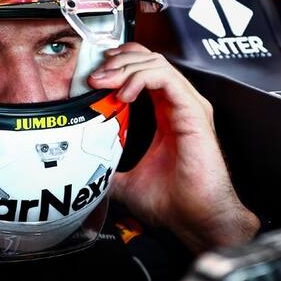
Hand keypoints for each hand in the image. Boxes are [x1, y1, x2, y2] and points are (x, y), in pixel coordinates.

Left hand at [88, 44, 258, 252]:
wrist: (196, 220)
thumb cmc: (174, 202)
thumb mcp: (127, 181)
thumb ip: (109, 168)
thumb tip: (83, 170)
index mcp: (168, 114)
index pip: (146, 71)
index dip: (121, 63)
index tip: (97, 73)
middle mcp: (180, 105)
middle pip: (149, 60)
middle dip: (118, 62)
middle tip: (95, 76)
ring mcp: (189, 106)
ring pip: (156, 64)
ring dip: (125, 68)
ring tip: (105, 82)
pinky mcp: (194, 112)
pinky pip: (167, 79)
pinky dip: (141, 78)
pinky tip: (124, 93)